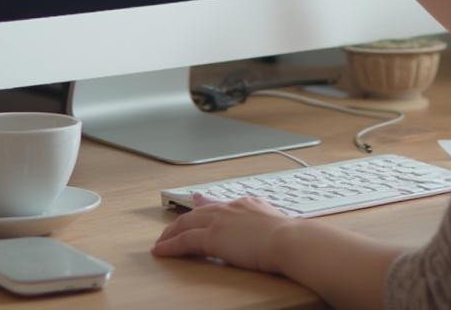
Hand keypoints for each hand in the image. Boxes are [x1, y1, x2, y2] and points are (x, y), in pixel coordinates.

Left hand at [152, 193, 293, 272]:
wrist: (287, 239)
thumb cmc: (289, 237)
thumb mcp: (276, 223)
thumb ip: (266, 222)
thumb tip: (269, 228)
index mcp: (247, 204)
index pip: (220, 202)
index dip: (205, 202)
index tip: (197, 199)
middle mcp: (231, 207)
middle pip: (199, 211)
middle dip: (182, 220)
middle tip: (169, 228)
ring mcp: (220, 220)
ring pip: (187, 223)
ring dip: (171, 233)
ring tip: (161, 242)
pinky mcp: (213, 237)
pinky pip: (184, 241)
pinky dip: (170, 246)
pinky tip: (161, 251)